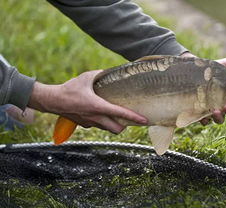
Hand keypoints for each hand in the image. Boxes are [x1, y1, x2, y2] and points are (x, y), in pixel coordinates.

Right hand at [28, 70, 147, 133]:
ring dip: (115, 125)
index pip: (120, 113)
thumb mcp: (86, 77)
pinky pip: (99, 126)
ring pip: (108, 129)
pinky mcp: (85, 124)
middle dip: (126, 126)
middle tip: (130, 119)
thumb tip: (111, 72)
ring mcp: (90, 123)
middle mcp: (95, 117)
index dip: (134, 118)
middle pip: (117, 129)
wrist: (52, 100)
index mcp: (97, 106)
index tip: (144, 120)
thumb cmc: (69, 89)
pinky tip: (103, 114)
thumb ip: (100, 75)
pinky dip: (104, 123)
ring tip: (118, 116)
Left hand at [180, 52, 225, 123]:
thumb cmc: (215, 69)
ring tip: (216, 110)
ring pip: (220, 120)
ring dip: (220, 118)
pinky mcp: (201, 112)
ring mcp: (213, 110)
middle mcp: (225, 105)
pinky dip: (205, 120)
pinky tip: (204, 117)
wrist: (195, 70)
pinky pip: (204, 121)